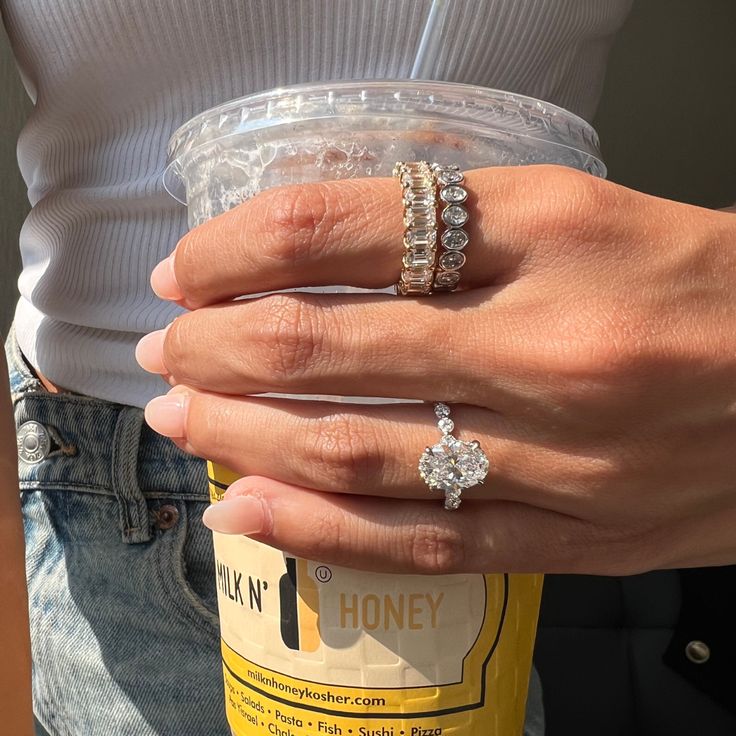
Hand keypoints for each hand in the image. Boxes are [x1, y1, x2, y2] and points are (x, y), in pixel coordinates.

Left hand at [137, 165, 735, 574]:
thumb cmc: (695, 284)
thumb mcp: (580, 213)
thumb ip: (454, 226)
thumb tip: (318, 245)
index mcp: (548, 231)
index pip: (338, 228)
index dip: (236, 245)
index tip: (189, 265)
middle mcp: (543, 345)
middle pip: (322, 345)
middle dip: (216, 344)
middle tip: (166, 344)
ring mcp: (554, 456)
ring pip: (353, 452)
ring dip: (241, 433)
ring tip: (180, 416)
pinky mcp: (571, 537)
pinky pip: (418, 540)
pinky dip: (315, 530)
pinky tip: (245, 512)